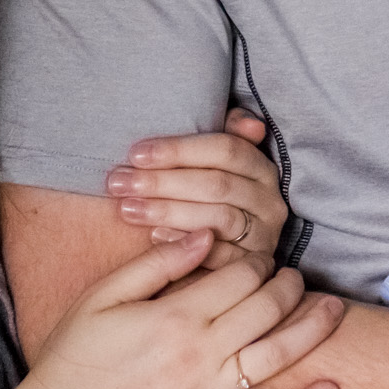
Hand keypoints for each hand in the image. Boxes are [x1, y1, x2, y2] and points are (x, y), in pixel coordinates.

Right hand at [1, 230, 344, 388]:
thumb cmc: (74, 358)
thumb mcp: (103, 297)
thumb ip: (157, 263)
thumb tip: (204, 235)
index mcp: (175, 316)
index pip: (240, 276)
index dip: (257, 262)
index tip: (258, 260)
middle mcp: (200, 354)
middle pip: (267, 309)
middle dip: (289, 286)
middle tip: (295, 277)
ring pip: (278, 355)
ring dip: (313, 329)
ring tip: (334, 309)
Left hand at [106, 109, 285, 267]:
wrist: (214, 254)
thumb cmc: (205, 197)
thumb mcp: (214, 165)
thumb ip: (226, 136)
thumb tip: (249, 123)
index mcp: (262, 168)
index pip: (226, 149)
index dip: (179, 150)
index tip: (135, 154)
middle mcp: (269, 201)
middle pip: (217, 184)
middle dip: (163, 182)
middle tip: (119, 183)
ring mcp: (264, 236)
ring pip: (218, 217)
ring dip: (168, 211)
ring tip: (128, 209)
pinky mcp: (251, 265)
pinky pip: (221, 256)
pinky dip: (186, 244)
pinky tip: (154, 237)